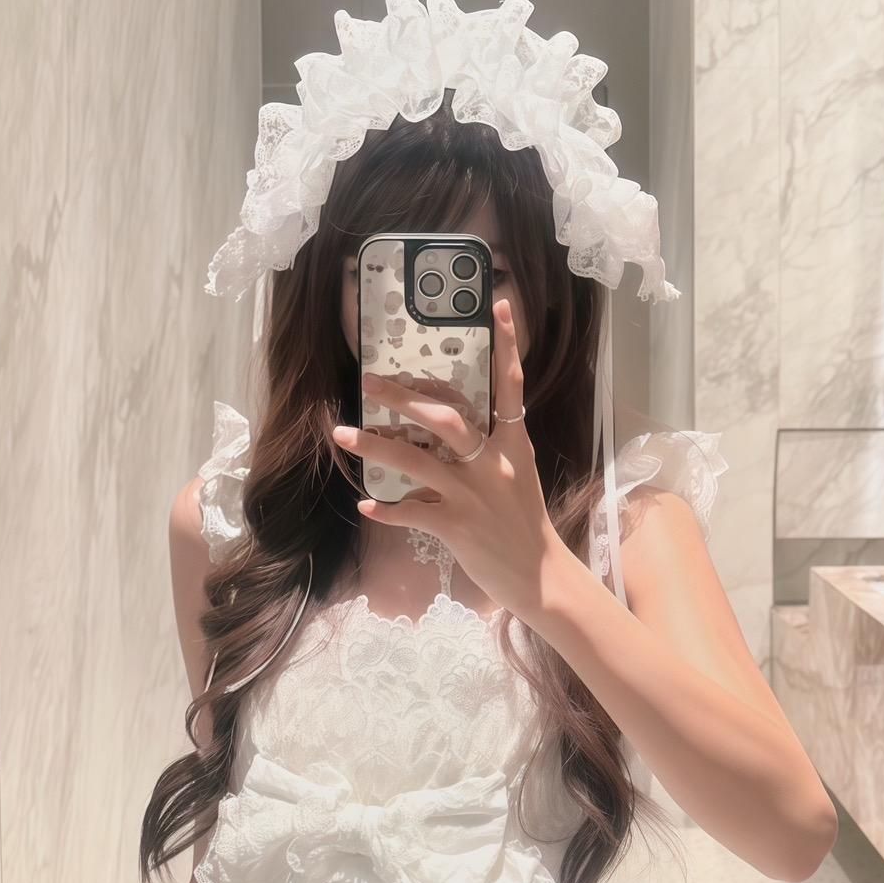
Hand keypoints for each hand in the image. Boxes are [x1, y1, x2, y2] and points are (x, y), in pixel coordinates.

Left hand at [332, 299, 589, 629]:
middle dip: (403, 398)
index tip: (499, 305)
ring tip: (343, 434)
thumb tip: (445, 439)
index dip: (506, 346)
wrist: (540, 577)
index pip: (511, 387)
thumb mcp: (517, 478)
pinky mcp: (457, 527)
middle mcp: (493, 465)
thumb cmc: (524, 526)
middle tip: (369, 381)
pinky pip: (412, 513)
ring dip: (375, 446)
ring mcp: (474, 496)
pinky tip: (366, 506)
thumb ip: (488, 452)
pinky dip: (387, 510)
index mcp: (513, 446)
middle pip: (445, 419)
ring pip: (416, 462)